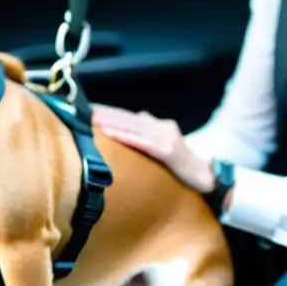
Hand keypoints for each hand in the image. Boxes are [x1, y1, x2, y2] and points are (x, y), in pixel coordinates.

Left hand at [92, 104, 214, 193]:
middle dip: (104, 114)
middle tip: (80, 110)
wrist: (206, 177)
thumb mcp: (165, 144)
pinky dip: (126, 137)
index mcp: (158, 125)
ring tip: (90, 120)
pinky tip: (111, 134)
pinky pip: (142, 143)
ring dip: (111, 123)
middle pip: (127, 118)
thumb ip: (152, 130)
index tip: (86, 108)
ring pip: (132, 127)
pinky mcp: (168, 151)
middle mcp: (162, 127)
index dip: (108, 111)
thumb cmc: (184, 164)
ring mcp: (166, 138)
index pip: (128, 116)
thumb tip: (140, 116)